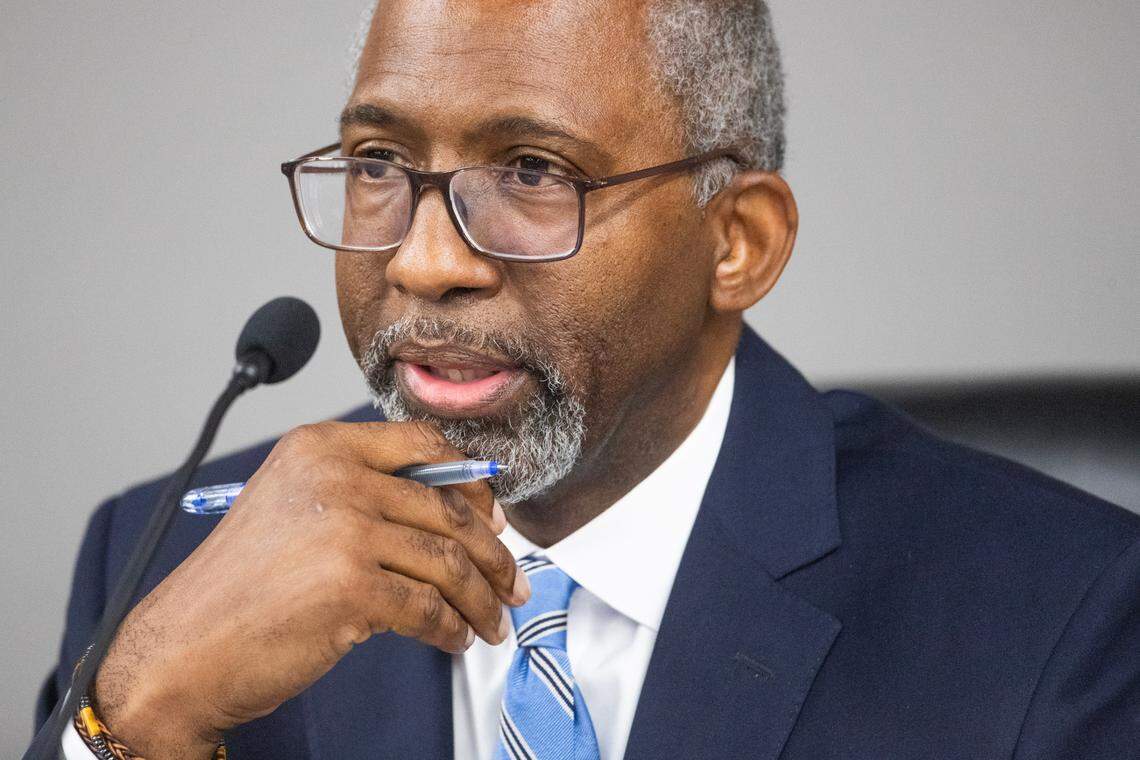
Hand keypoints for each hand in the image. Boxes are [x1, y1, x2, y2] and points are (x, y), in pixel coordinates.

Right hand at [92, 420, 527, 759]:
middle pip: (449, 508)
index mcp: (323, 446)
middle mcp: (336, 476)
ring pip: (449, 561)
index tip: (493, 517)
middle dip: (493, 553)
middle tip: (510, 582)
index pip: (425, 445)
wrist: (185, 647)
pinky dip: (451, 628)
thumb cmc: (241, 586)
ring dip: (481, 599)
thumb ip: (365, 493)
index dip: (472, 483)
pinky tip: (454, 640)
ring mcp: (346, 528)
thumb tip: (458, 512)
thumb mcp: (295, 506)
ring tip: (491, 622)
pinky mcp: (352, 585)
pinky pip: (429, 607)